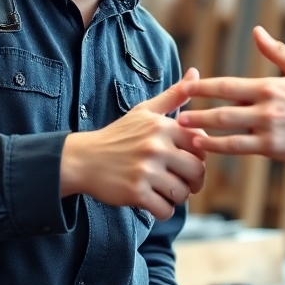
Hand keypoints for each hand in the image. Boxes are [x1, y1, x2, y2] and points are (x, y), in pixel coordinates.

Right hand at [60, 68, 206, 219]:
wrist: (83, 159)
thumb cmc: (118, 135)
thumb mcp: (144, 111)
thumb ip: (174, 95)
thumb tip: (196, 74)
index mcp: (162, 126)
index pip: (201, 144)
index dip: (198, 156)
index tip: (187, 161)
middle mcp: (155, 147)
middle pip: (197, 171)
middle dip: (193, 181)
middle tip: (183, 182)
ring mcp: (145, 170)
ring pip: (183, 193)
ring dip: (177, 197)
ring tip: (166, 191)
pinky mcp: (135, 192)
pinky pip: (165, 209)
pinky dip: (163, 210)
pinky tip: (154, 202)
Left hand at [177, 27, 284, 167]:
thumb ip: (277, 52)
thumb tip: (257, 32)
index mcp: (270, 86)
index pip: (228, 85)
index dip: (203, 87)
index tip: (185, 86)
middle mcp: (266, 108)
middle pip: (222, 110)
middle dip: (196, 111)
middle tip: (176, 113)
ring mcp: (269, 130)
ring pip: (227, 132)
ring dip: (202, 131)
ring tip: (183, 131)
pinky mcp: (274, 149)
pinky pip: (240, 149)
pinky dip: (219, 148)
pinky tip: (205, 147)